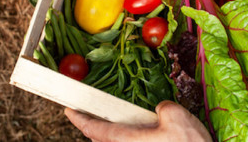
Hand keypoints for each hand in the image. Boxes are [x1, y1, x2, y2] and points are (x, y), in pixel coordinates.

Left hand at [65, 101, 210, 141]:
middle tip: (98, 118)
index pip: (94, 129)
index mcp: (127, 141)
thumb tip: (160, 111)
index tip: (69, 111)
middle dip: (98, 130)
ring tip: (124, 128)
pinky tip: (144, 138)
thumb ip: (162, 108)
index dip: (79, 119)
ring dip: (115, 139)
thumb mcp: (177, 116)